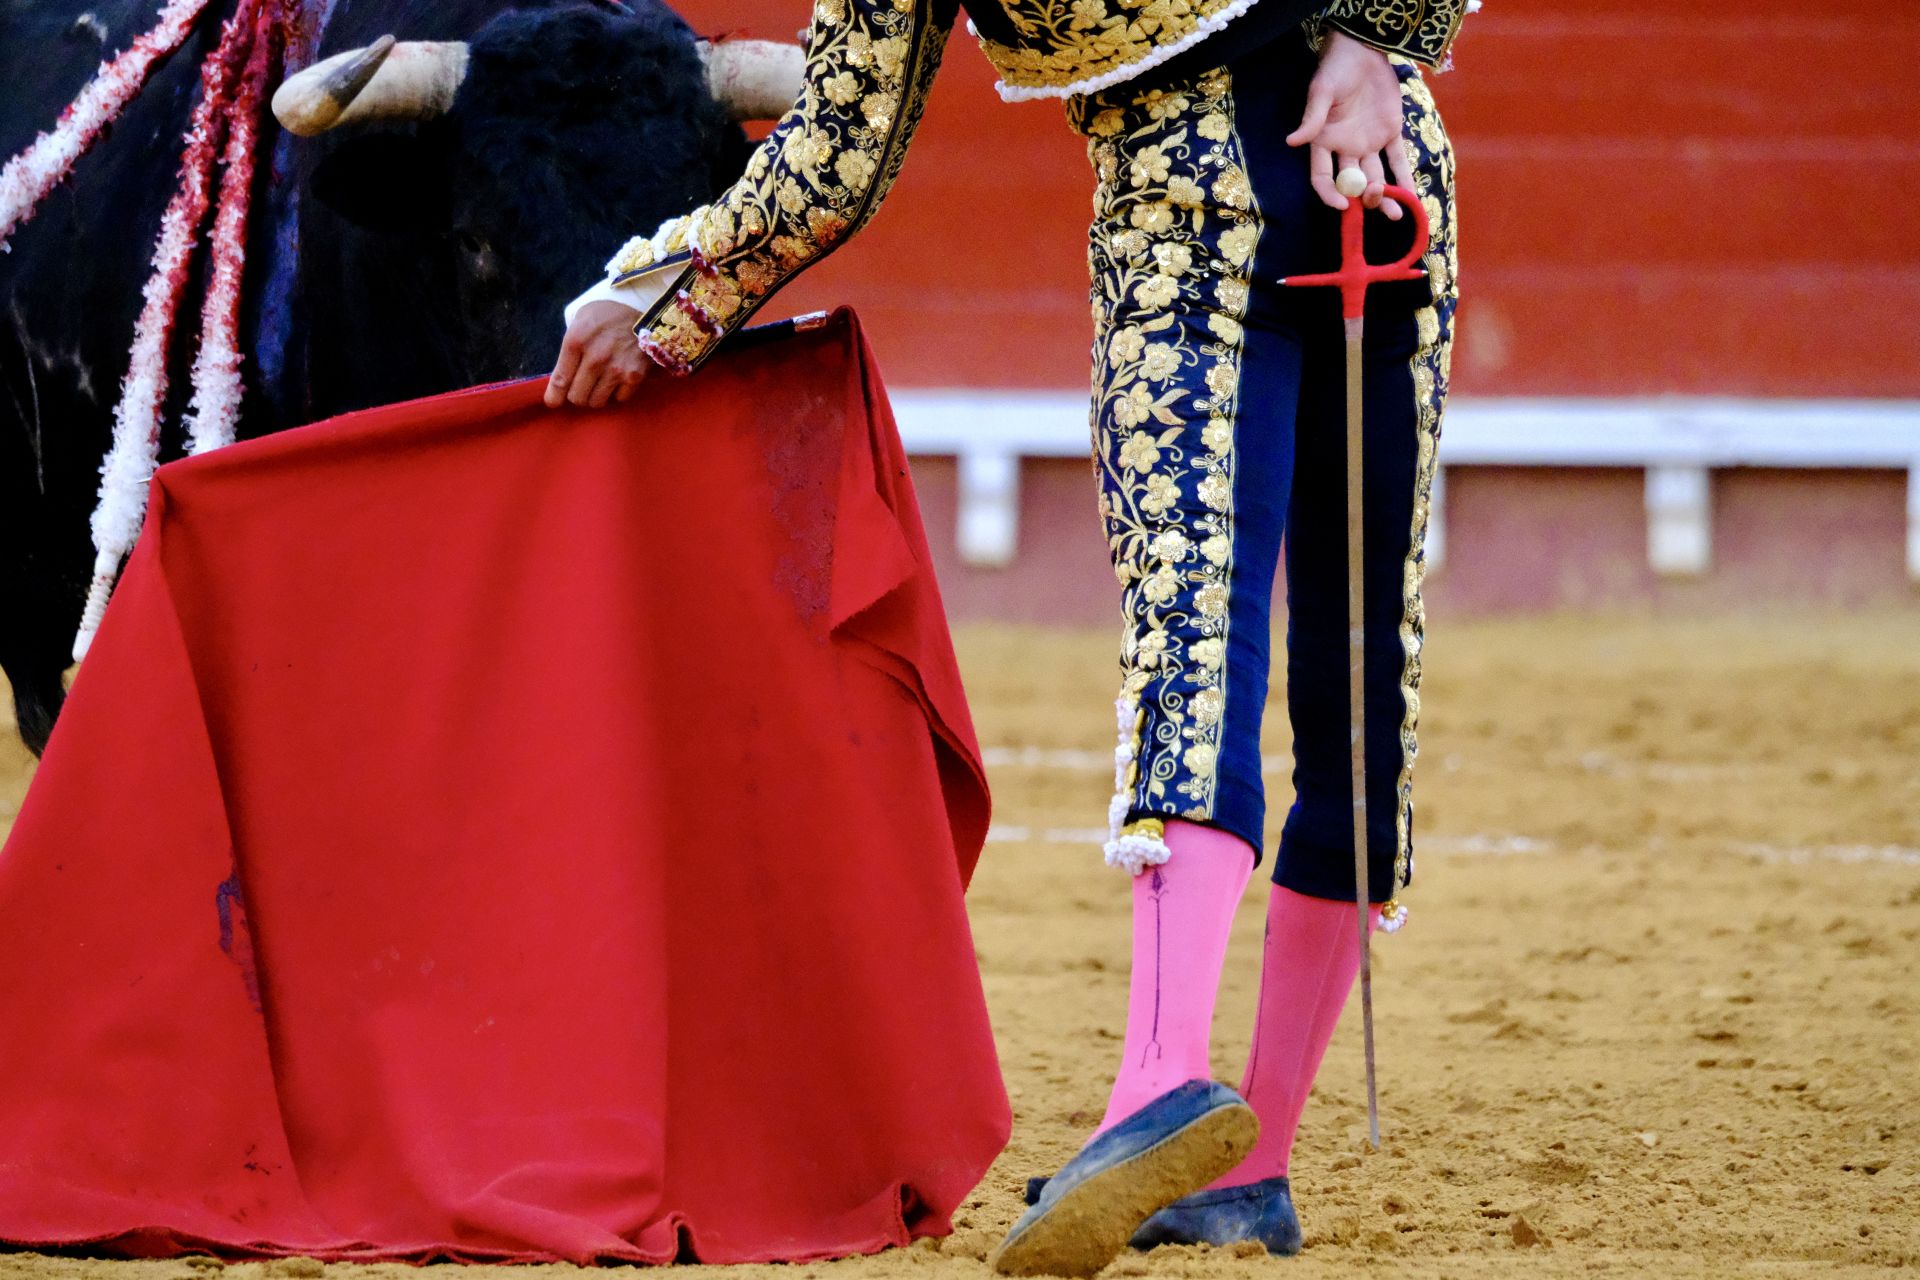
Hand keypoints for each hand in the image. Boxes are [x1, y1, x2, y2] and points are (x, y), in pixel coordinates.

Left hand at [545, 300, 651, 408]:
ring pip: (596, 402)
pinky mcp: (634, 377)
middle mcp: (595, 358)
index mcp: (576, 341)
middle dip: (577, 394)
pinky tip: (618, 381)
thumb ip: (570, 345)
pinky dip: (617, 393)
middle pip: (577, 397)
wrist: (648, 316)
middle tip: (582, 387)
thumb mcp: (582, 318)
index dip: (554, 396)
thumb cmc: (610, 317)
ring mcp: (616, 369)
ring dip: (596, 396)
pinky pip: (619, 399)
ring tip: (599, 384)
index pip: (560, 380)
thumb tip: (560, 376)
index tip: (553, 403)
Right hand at [1287, 31, 1414, 219]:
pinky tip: (1411, 196)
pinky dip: (1404, 178)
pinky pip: (1397, 160)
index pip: (1322, 178)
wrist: (1364, 49)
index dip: (1330, 194)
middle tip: (1378, 202)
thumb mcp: (1322, 92)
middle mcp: (1344, 149)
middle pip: (1352, 183)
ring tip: (1397, 213)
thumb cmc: (1336, 69)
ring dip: (1385, 196)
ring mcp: (1368, 143)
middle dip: (1364, 198)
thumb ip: (1311, 119)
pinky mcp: (1390, 133)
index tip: (1344, 205)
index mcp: (1324, 142)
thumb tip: (1292, 142)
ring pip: (1376, 177)